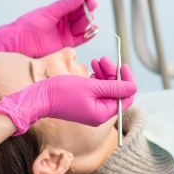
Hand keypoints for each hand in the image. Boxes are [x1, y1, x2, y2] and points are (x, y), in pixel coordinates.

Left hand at [0, 0, 97, 57]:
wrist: (19, 43)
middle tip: (91, 6)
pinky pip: (81, 38)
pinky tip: (93, 29)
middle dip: (87, 9)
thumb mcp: (50, 12)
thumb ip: (67, 4)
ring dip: (87, 21)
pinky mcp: (66, 44)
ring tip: (88, 19)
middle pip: (80, 14)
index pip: (75, 2)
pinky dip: (89, 34)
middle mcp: (63, 21)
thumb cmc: (29, 26)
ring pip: (82, 25)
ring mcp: (65, 32)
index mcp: (58, 10)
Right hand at [0, 66, 136, 135]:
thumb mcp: (91, 87)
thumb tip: (133, 87)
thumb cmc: (62, 93)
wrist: (40, 98)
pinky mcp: (85, 103)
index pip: (125, 98)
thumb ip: (114, 87)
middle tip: (104, 59)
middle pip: (116, 92)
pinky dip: (97, 78)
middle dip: (113, 74)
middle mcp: (99, 114)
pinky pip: (97, 90)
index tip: (122, 65)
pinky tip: (92, 69)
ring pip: (107, 89)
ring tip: (97, 61)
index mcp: (103, 113)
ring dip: (105, 74)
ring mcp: (92, 109)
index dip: (126, 81)